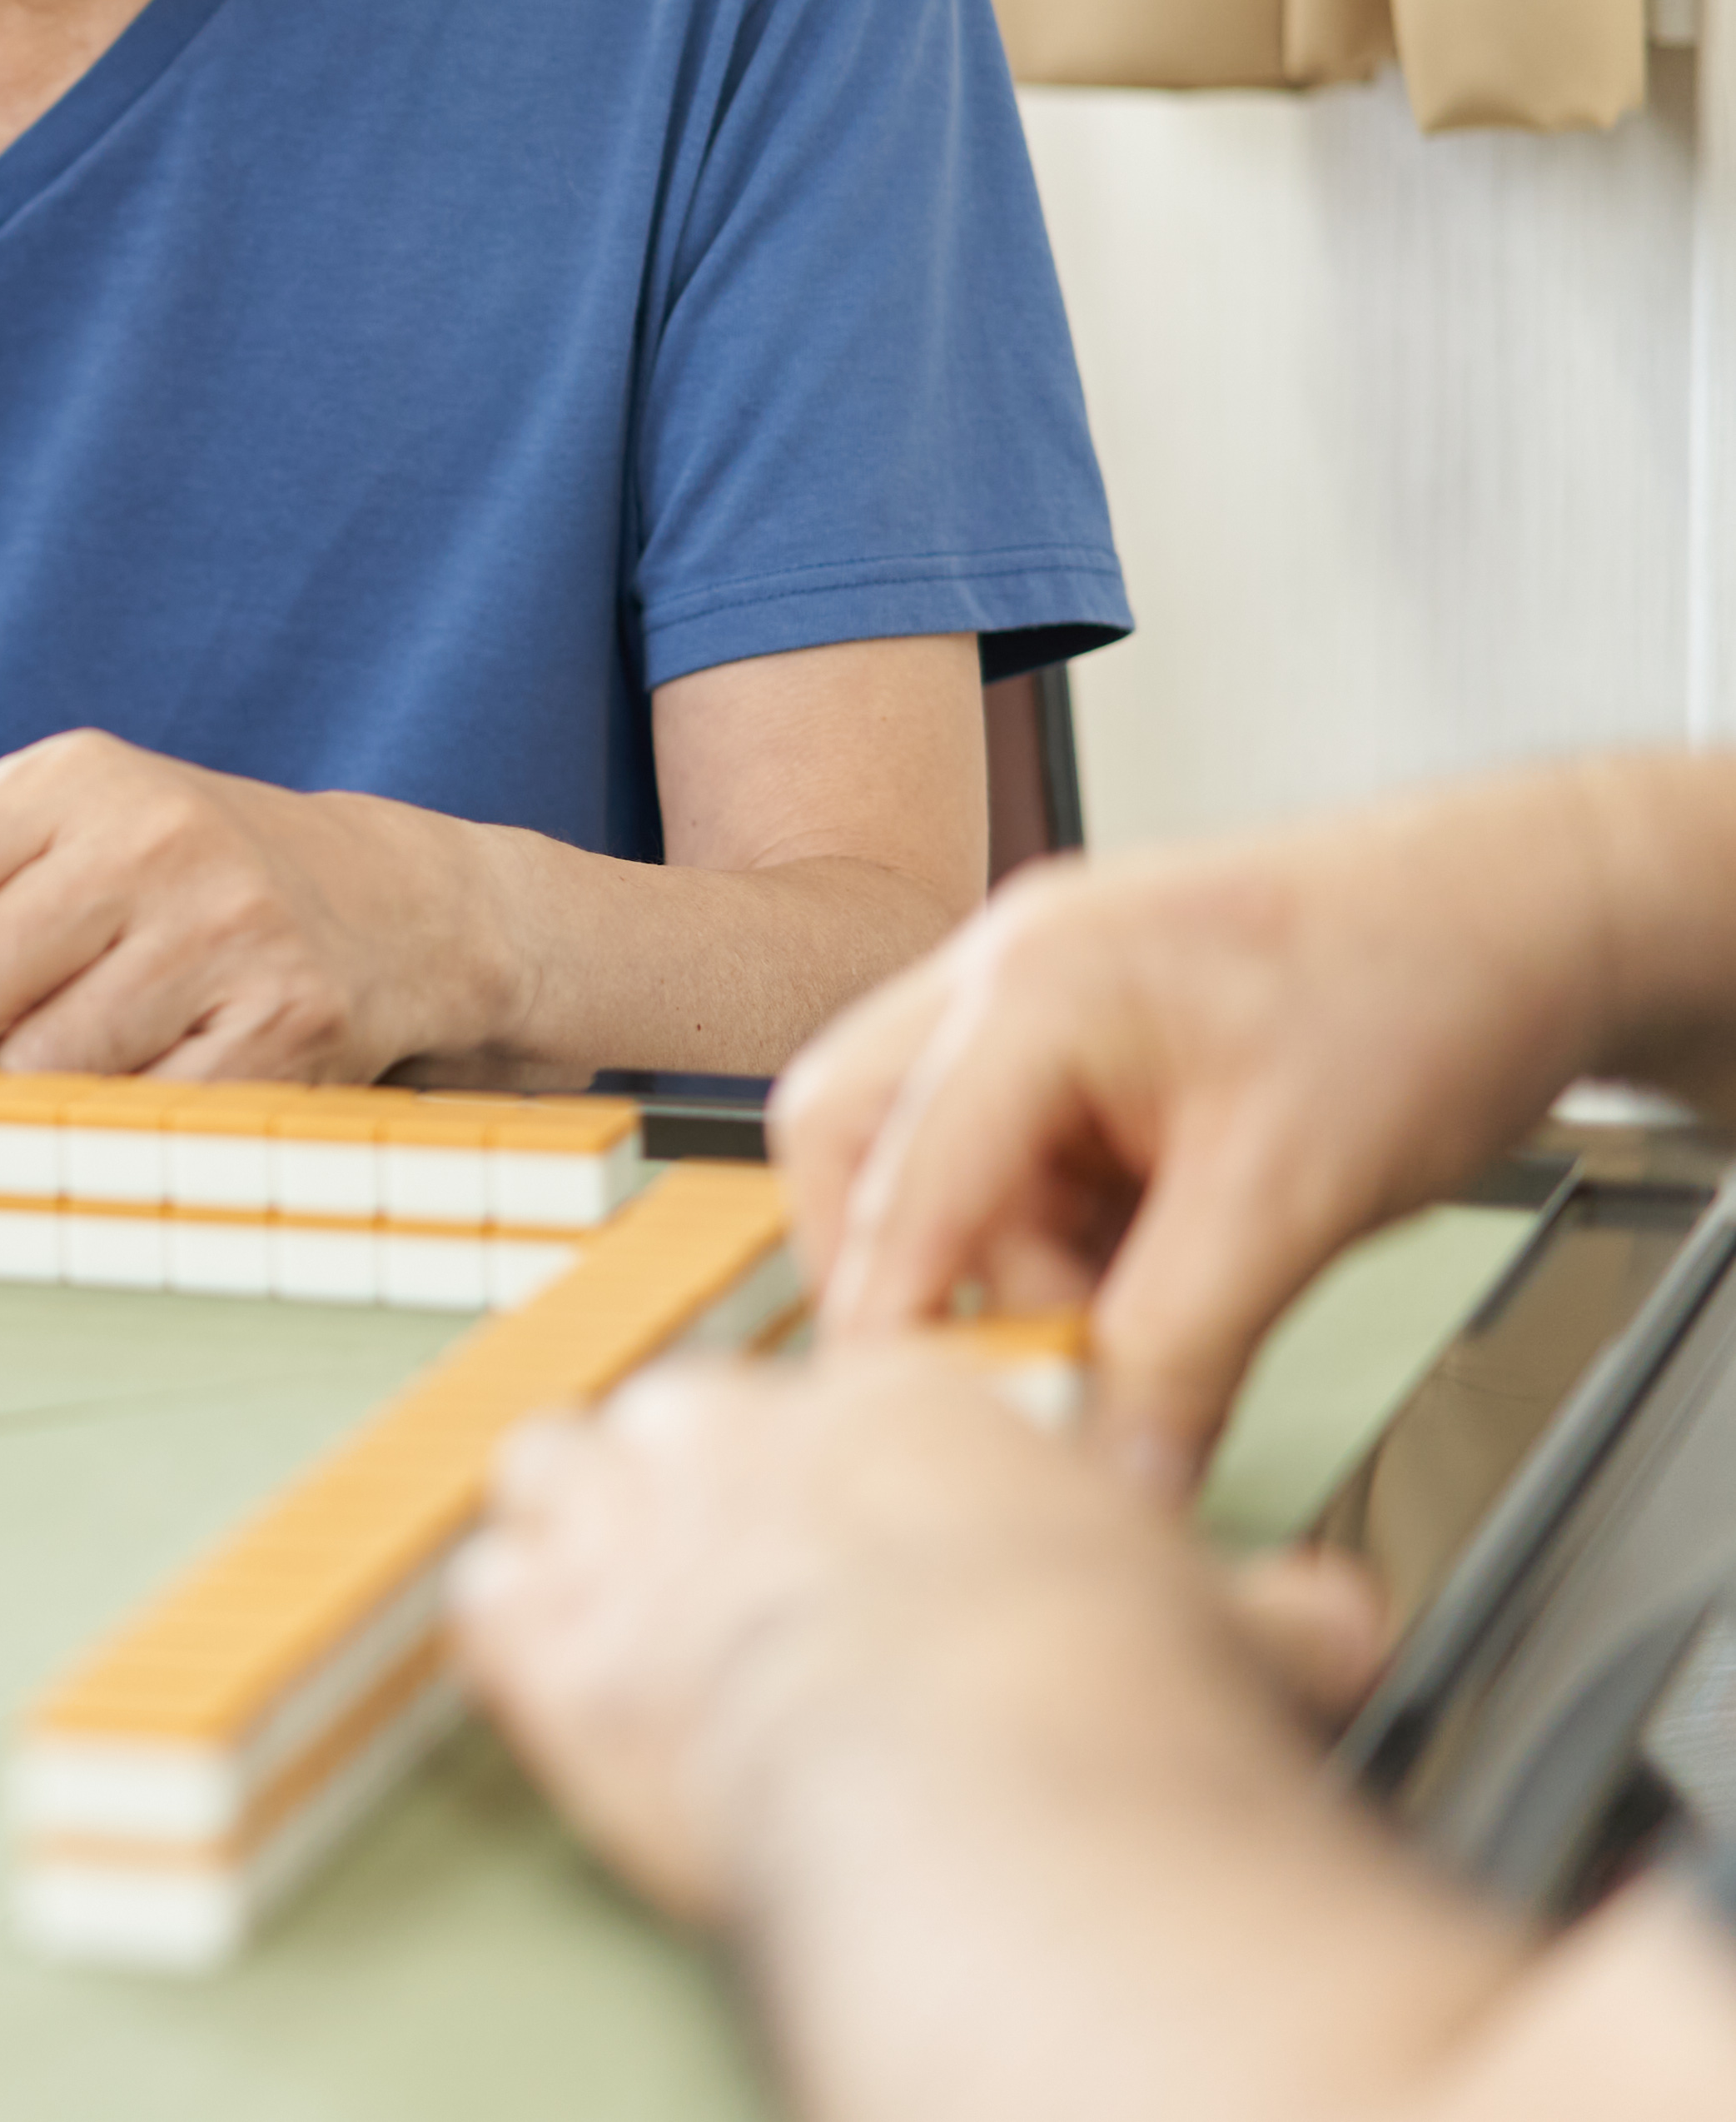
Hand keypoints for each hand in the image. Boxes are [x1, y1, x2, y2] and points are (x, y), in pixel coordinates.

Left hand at [0, 731, 483, 1073]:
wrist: (389, 907)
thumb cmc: (170, 887)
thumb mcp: (36, 852)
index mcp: (66, 779)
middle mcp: (149, 838)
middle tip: (0, 1043)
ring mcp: (226, 930)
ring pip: (39, 1071)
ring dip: (38, 1092)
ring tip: (91, 1052)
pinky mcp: (287, 1022)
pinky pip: (134, 1117)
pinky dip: (118, 1123)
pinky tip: (157, 1080)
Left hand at [452, 1349, 1305, 1924]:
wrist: (977, 1781)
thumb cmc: (1093, 1694)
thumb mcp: (1222, 1622)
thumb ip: (1266, 1605)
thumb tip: (1340, 1618)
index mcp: (895, 1401)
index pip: (835, 1396)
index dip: (839, 1474)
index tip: (857, 1533)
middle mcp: (741, 1431)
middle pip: (678, 1416)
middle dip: (698, 1488)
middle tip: (740, 1569)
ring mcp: (629, 1521)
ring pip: (554, 1471)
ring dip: (582, 1531)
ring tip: (629, 1593)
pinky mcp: (549, 1632)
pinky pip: (494, 1595)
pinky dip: (522, 1635)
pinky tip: (561, 1671)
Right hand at [774, 778, 1633, 1491]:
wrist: (1535, 912)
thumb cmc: (1432, 992)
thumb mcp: (1297, 1197)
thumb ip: (1185, 1348)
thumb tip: (1117, 1475)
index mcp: (1037, 983)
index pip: (904, 1174)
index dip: (894, 1312)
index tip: (904, 1424)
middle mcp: (1007, 970)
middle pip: (851, 1137)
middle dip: (901, 1263)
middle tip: (988, 1361)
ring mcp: (1039, 992)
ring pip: (933, 1152)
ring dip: (1003, 1255)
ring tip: (1124, 1316)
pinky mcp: (1086, 1034)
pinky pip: (1017, 1152)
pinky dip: (1061, 1233)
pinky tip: (1151, 1268)